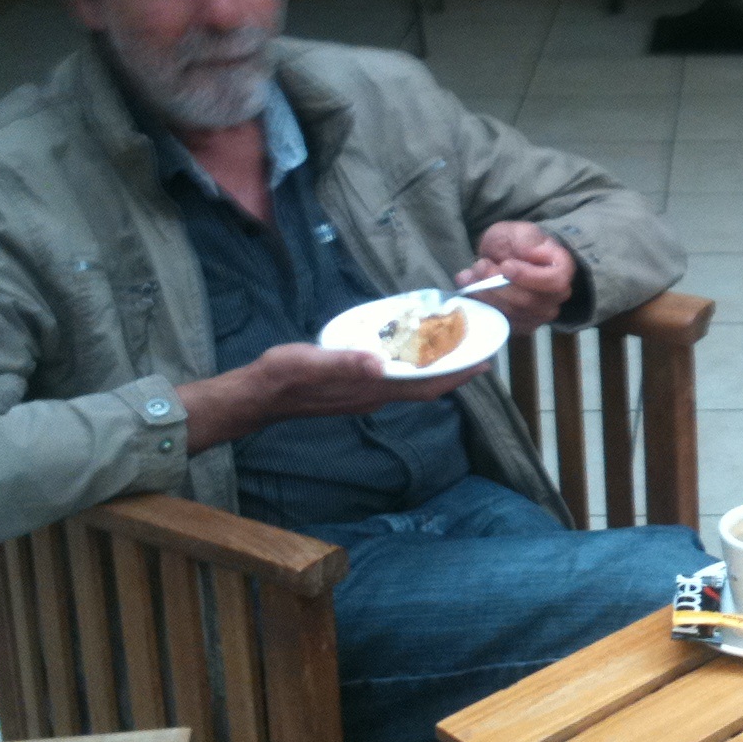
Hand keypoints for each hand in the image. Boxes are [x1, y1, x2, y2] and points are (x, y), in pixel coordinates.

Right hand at [179, 343, 487, 454]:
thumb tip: (379, 363)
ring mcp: (364, 393)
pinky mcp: (354, 387)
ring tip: (452, 346)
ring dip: (434, 367)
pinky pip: (394, 377)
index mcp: (372, 389)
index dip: (456, 376)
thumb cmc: (283, 377)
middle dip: (453, 369)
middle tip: (476, 349)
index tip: (484, 364)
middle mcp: (374, 395)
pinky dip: (411, 364)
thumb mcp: (310, 363)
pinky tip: (410, 349)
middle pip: (425, 384)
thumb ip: (343, 363)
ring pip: (411, 381)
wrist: (259, 395)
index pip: (425, 385)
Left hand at [459, 221, 575, 331]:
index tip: (505, 265)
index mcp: (562, 269)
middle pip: (529, 301)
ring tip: (469, 275)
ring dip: (486, 294)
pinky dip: (482, 305)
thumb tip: (527, 253)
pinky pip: (501, 321)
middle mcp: (556, 297)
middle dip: (499, 285)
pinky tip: (470, 289)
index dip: (529, 276)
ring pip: (512, 312)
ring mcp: (539, 315)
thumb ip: (523, 241)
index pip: (554, 281)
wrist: (508, 259)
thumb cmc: (516, 244)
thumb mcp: (518, 232)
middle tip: (480, 266)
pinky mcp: (520, 325)